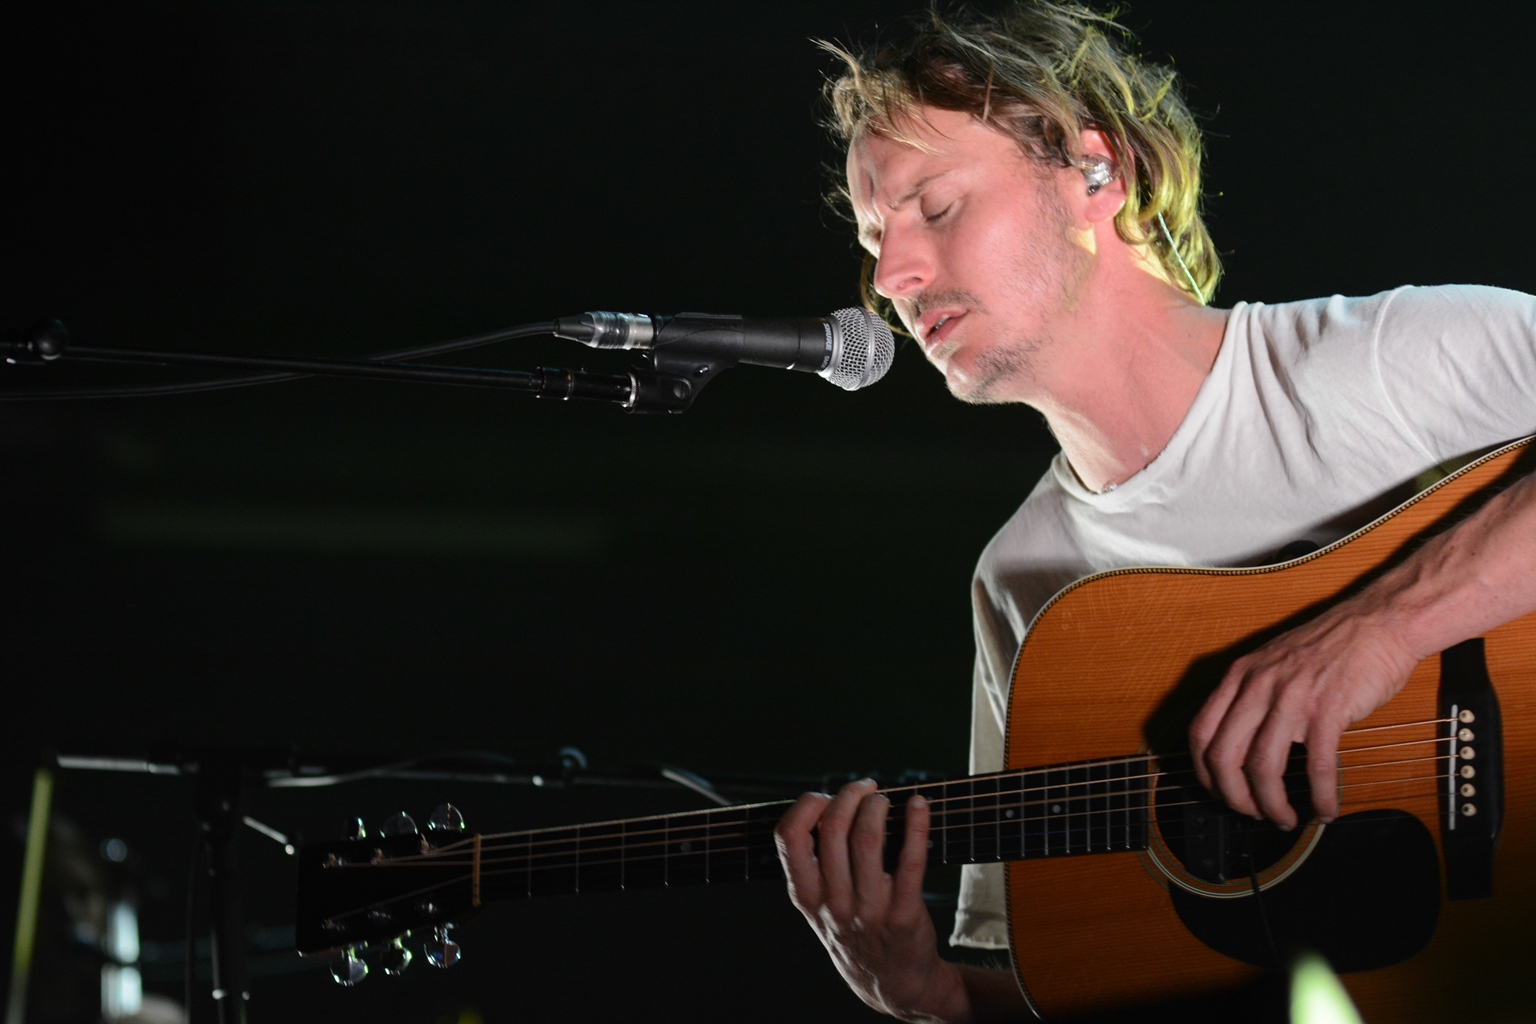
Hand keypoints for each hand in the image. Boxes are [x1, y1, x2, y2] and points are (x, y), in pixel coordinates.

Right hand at [774, 780, 967, 1021]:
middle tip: (865, 787)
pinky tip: (920, 806)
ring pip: (867, 839)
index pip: (790, 836)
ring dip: (877, 806)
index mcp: (807, 896)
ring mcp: (868, 910)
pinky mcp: (904, 914)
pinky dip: (917, 825)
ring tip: (884, 799)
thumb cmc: (854, 932)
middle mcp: (833, 903)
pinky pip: (911, 861)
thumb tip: (828, 804)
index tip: (825, 796)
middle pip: (832, 828)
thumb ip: (815, 865)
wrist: (892, 984)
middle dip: (849, 795)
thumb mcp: (819, 908)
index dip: (807, 804)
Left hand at [1188, 599, 1421, 828]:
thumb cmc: (1331, 646)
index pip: (1201, 732)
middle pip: (1224, 756)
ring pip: (1264, 766)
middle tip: (1251, 814)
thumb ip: (1252, 695)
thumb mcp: (1273, 661)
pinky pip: (1317, 766)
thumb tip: (1241, 742)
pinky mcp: (1329, 710)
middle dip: (1234, 797)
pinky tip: (1325, 810)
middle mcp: (1258, 685)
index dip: (1204, 772)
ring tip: (1285, 818)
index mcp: (1240, 675)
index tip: (1218, 791)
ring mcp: (1292, 698)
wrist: (1379, 623)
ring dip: (1272, 804)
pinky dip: (1320, 796)